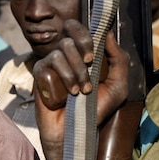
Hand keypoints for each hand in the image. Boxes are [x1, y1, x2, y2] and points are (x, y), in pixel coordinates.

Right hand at [33, 20, 130, 152]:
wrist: (75, 131)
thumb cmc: (96, 109)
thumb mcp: (117, 86)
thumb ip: (119, 59)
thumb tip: (108, 33)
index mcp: (83, 53)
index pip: (79, 28)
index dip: (86, 33)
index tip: (93, 54)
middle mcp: (66, 54)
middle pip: (70, 31)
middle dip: (83, 45)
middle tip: (89, 63)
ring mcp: (51, 62)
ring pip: (62, 49)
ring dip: (76, 71)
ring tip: (81, 91)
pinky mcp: (39, 72)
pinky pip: (50, 64)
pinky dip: (64, 79)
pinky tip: (68, 94)